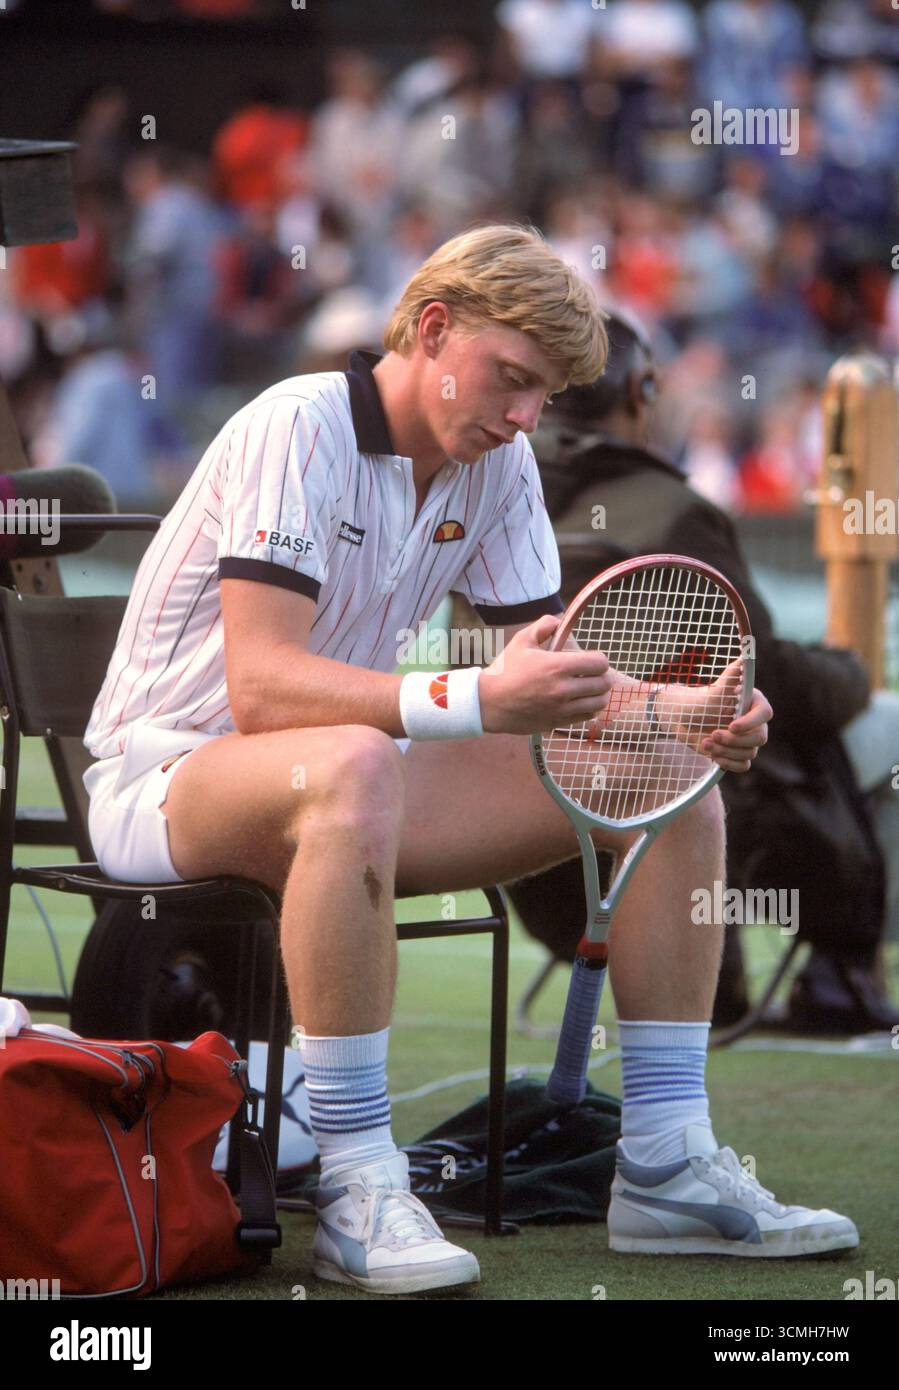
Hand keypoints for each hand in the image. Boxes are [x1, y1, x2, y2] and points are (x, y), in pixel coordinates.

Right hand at [478, 614, 612, 734]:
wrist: (489, 703)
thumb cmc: (505, 670)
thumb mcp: (521, 641)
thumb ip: (543, 626)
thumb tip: (559, 622)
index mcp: (557, 666)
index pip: (599, 663)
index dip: (599, 659)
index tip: (591, 659)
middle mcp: (563, 688)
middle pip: (604, 683)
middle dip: (601, 675)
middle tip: (592, 673)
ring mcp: (562, 708)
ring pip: (599, 702)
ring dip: (598, 693)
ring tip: (590, 688)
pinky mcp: (559, 722)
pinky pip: (587, 716)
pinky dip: (590, 708)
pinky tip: (581, 701)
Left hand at [658, 664, 770, 772]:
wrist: (684, 722)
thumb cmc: (700, 702)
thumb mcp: (715, 691)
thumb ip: (732, 675)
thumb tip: (744, 654)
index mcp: (753, 703)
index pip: (764, 714)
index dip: (750, 722)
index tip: (731, 725)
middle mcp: (754, 722)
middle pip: (759, 737)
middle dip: (734, 740)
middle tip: (712, 734)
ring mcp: (747, 740)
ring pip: (750, 753)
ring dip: (726, 750)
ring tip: (705, 742)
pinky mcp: (739, 755)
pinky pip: (744, 765)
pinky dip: (728, 762)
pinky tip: (712, 754)